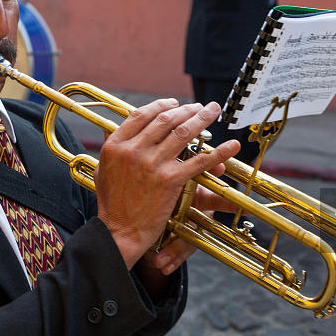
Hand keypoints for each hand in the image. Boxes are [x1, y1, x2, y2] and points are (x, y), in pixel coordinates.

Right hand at [94, 99, 239, 268]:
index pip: (141, 115)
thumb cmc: (112, 205)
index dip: (160, 105)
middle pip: (165, 119)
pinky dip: (219, 152)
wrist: (119, 232)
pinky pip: (199, 161)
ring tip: (213, 112)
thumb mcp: (103, 170)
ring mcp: (152, 163)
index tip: (174, 104)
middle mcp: (134, 150)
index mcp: (116, 145)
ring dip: (202, 119)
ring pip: (183, 133)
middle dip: (186, 109)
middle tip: (199, 106)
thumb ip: (110, 148)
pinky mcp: (170, 180)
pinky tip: (232, 145)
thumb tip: (113, 131)